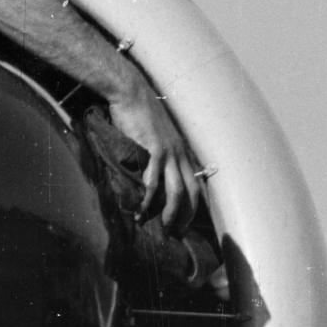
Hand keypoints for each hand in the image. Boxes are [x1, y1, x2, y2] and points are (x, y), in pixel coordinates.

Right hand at [103, 59, 199, 231]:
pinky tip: (140, 211)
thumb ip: (158, 151)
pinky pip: (152, 183)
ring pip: (176, 192)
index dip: (192, 206)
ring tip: (160, 230)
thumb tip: (150, 171)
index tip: (183, 222)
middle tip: (174, 234)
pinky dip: (147, 200)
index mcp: (182, 150)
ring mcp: (168, 153)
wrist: (130, 92)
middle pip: (191, 193)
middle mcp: (180, 154)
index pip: (196, 184)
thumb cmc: (139, 111)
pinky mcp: (152, 151)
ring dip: (169, 214)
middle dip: (184, 217)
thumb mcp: (156, 133)